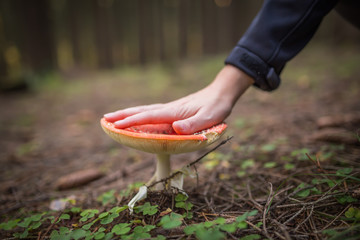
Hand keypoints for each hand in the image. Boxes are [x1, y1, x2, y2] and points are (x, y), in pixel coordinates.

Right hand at [104, 65, 253, 133]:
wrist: (220, 93)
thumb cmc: (216, 107)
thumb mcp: (210, 117)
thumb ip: (193, 124)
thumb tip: (175, 129)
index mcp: (174, 112)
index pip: (149, 117)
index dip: (133, 121)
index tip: (117, 125)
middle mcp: (168, 110)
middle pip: (142, 111)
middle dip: (123, 115)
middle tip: (105, 119)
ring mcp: (169, 110)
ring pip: (144, 111)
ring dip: (128, 114)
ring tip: (113, 118)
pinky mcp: (172, 112)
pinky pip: (151, 114)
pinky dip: (138, 115)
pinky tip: (135, 118)